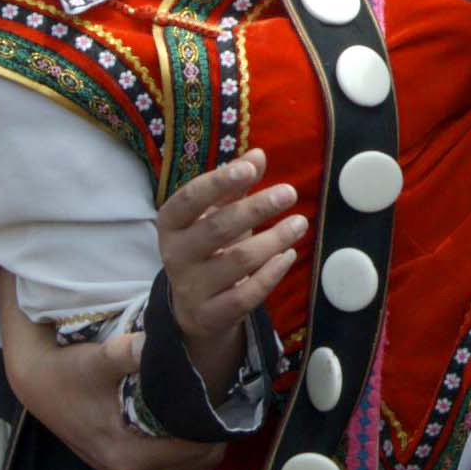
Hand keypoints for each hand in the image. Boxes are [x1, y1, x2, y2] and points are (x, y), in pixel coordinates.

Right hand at [0, 275, 218, 469]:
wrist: (40, 386)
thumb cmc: (70, 372)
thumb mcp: (96, 360)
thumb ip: (125, 353)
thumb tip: (149, 343)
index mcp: (127, 457)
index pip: (196, 449)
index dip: (214, 423)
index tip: (225, 396)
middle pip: (199, 462)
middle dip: (213, 432)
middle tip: (221, 398)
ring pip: (190, 469)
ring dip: (201, 442)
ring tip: (204, 407)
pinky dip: (185, 450)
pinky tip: (183, 421)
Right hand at [154, 150, 309, 382]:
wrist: (194, 307)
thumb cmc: (209, 246)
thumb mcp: (216, 213)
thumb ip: (235, 185)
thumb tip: (258, 154)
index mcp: (171, 224)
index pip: (189, 199)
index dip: (219, 182)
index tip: (251, 168)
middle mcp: (175, 255)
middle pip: (217, 228)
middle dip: (256, 208)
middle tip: (290, 192)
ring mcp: (191, 288)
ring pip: (237, 261)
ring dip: (274, 240)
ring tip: (299, 223)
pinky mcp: (211, 315)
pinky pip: (246, 295)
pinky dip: (271, 275)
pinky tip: (288, 255)